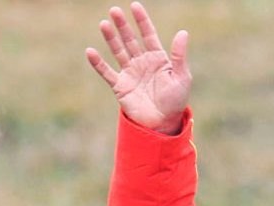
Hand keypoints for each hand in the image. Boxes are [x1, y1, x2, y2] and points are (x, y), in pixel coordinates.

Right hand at [86, 3, 191, 134]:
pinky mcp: (120, 86)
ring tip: (104, 23)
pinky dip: (98, 63)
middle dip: (123, 25)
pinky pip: (107, 72)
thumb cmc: (175, 101)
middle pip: (130, 40)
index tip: (134, 6)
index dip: (142, 20)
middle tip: (114, 10)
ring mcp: (130, 73)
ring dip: (111, 38)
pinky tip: (90, 52)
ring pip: (118, 51)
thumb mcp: (181, 77)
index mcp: (157, 58)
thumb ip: (179, 56)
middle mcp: (142, 62)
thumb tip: (183, 32)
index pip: (148, 34)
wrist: (162, 124)